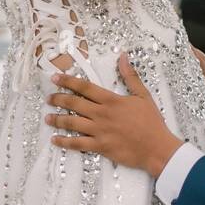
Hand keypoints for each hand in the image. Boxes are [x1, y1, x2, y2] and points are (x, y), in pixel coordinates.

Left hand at [46, 56, 181, 176]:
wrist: (156, 147)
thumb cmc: (151, 121)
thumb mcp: (143, 95)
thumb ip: (130, 76)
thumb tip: (123, 57)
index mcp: (111, 100)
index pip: (85, 88)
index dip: (68, 82)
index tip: (55, 78)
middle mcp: (101, 114)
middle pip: (74, 104)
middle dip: (59, 99)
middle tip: (48, 97)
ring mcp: (99, 132)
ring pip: (72, 123)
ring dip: (58, 119)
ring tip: (47, 117)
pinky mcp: (100, 147)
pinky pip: (77, 144)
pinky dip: (64, 142)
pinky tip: (55, 140)